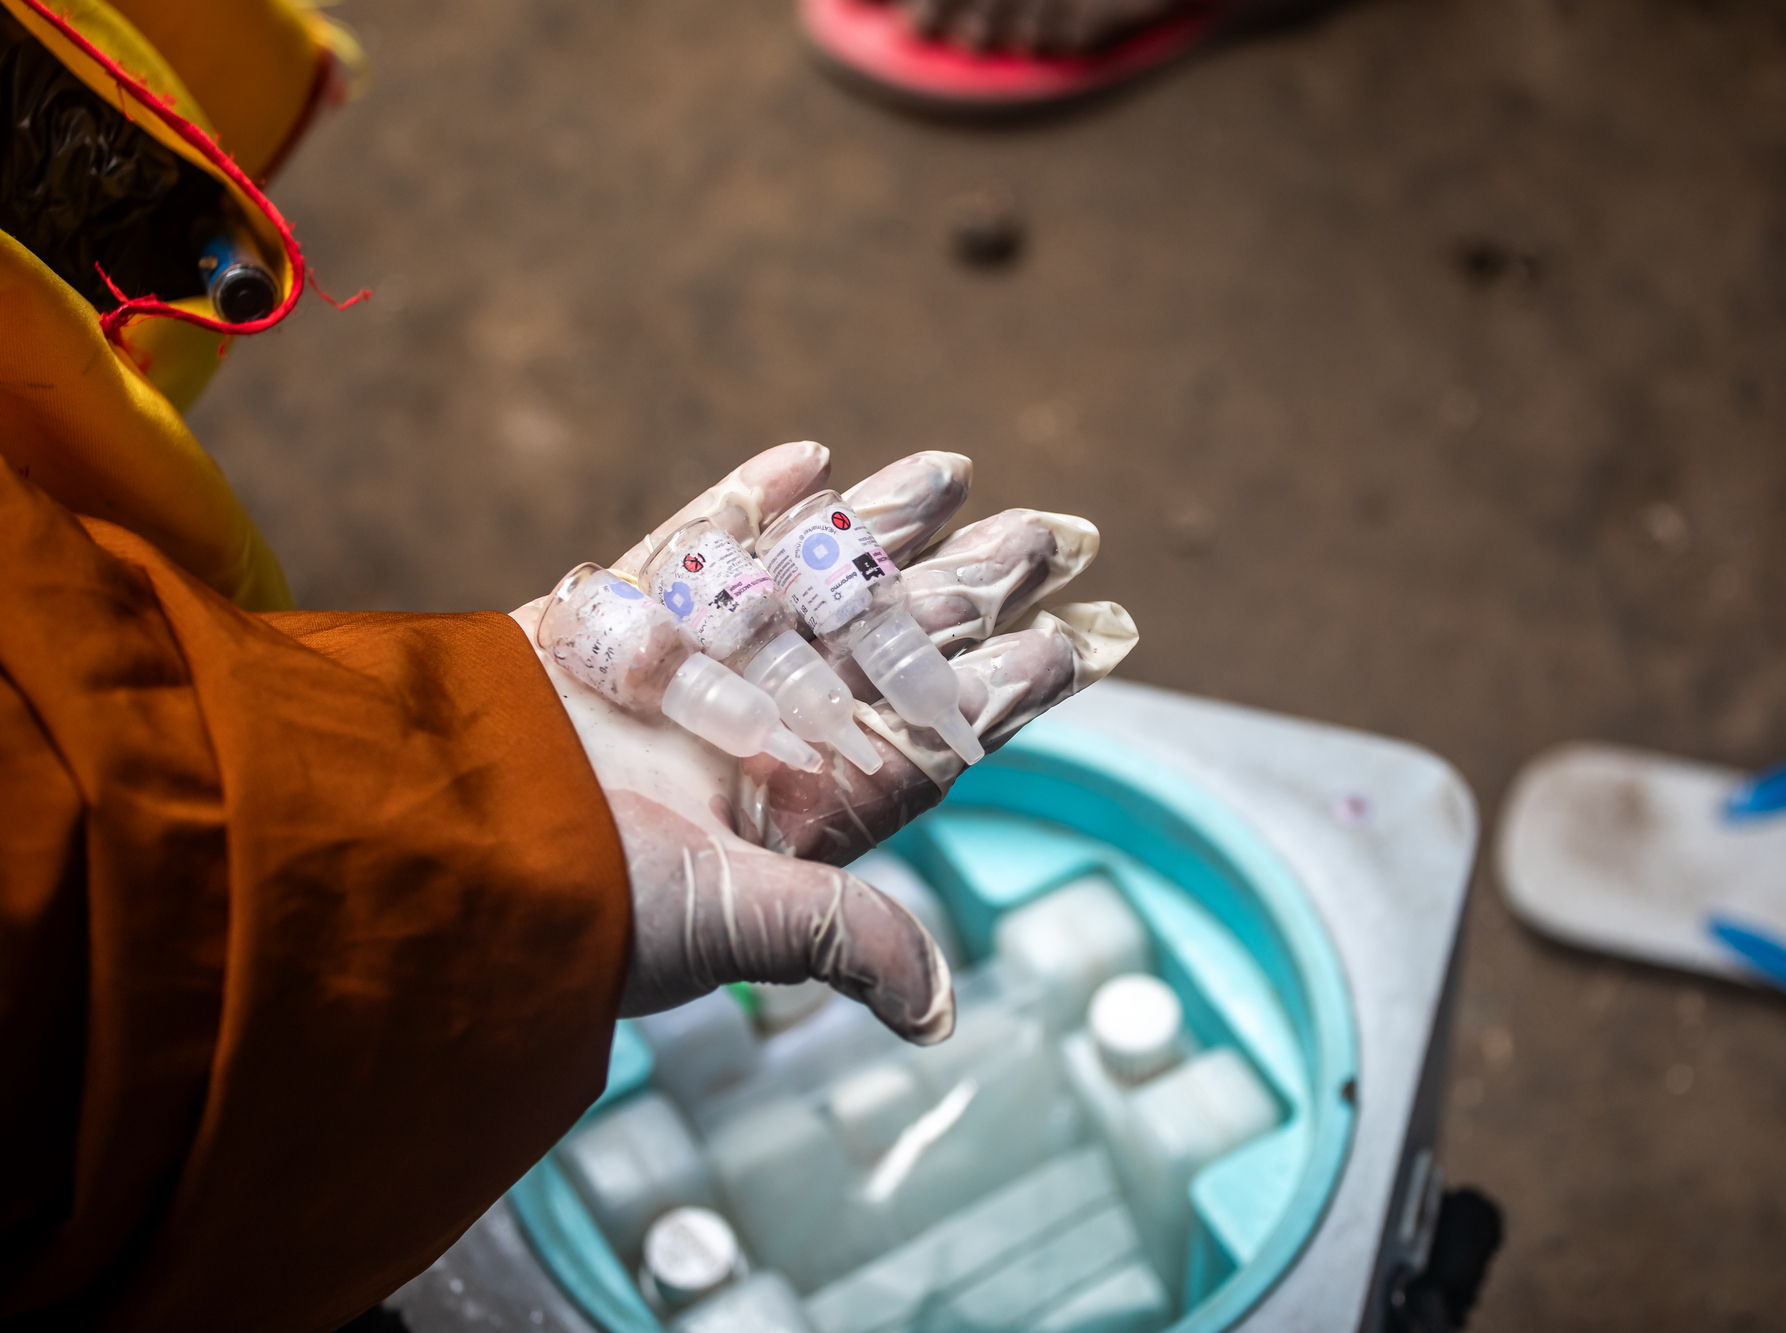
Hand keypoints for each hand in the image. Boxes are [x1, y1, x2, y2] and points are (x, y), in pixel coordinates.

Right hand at [510, 443, 1135, 1044]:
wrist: (430, 858)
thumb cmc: (582, 910)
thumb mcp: (733, 929)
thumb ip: (841, 937)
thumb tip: (936, 1014)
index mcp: (796, 809)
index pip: (928, 733)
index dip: (1008, 686)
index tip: (1084, 637)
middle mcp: (751, 736)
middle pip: (884, 642)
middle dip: (969, 589)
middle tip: (1051, 533)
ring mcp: (684, 673)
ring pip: (805, 582)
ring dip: (880, 528)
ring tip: (956, 473)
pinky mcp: (608, 626)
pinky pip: (690, 552)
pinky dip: (745, 507)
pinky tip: (811, 462)